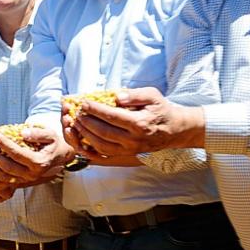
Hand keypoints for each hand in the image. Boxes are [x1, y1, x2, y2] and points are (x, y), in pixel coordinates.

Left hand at [0, 125, 72, 187]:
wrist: (59, 158)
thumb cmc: (53, 143)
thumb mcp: (51, 134)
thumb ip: (38, 134)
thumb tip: (23, 133)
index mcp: (39, 162)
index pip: (17, 153)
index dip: (3, 143)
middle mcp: (31, 174)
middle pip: (7, 166)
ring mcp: (25, 181)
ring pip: (3, 177)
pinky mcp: (19, 184)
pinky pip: (3, 185)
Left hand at [65, 87, 202, 156]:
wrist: (174, 130)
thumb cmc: (161, 110)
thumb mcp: (153, 96)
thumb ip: (135, 95)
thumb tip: (116, 96)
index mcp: (139, 123)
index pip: (112, 116)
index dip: (95, 109)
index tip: (83, 103)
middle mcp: (133, 139)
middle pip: (103, 132)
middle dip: (86, 122)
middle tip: (76, 112)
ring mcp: (128, 150)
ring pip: (100, 145)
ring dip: (84, 135)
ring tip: (75, 123)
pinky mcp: (125, 155)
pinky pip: (103, 154)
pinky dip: (89, 147)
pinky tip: (81, 138)